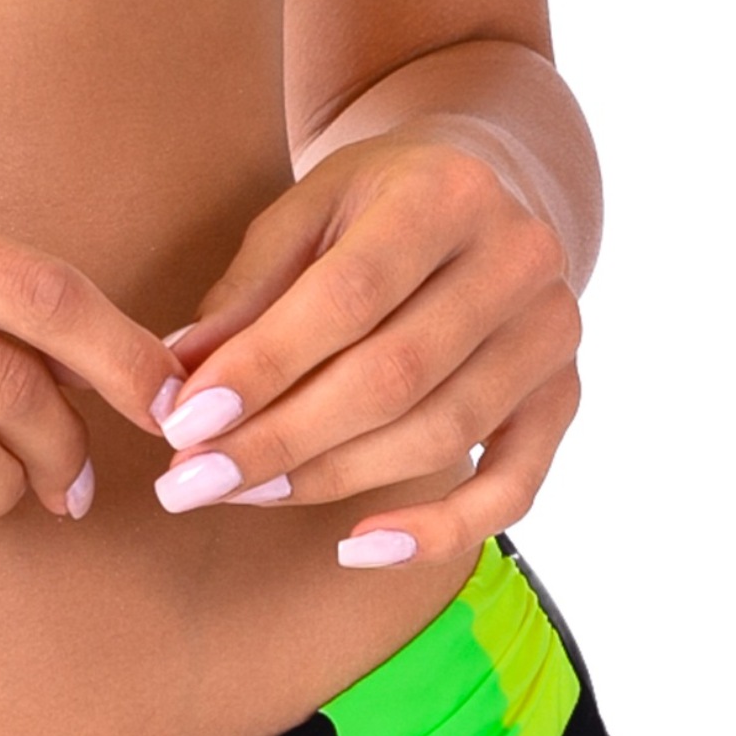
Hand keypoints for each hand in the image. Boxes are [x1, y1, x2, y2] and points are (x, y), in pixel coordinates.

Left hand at [147, 130, 581, 565]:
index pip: (348, 298)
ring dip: (330, 481)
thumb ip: (246, 295)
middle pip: (392, 378)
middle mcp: (517, 259)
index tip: (184, 424)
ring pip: (437, 437)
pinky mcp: (562, 397)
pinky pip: (510, 489)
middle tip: (192, 483)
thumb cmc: (373, 210)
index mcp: (448, 193)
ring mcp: (550, 332)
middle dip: (280, 441)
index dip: (263, 369)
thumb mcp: (305, 216)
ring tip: (243, 494)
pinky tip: (357, 547)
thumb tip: (173, 384)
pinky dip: (437, 533)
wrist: (488, 188)